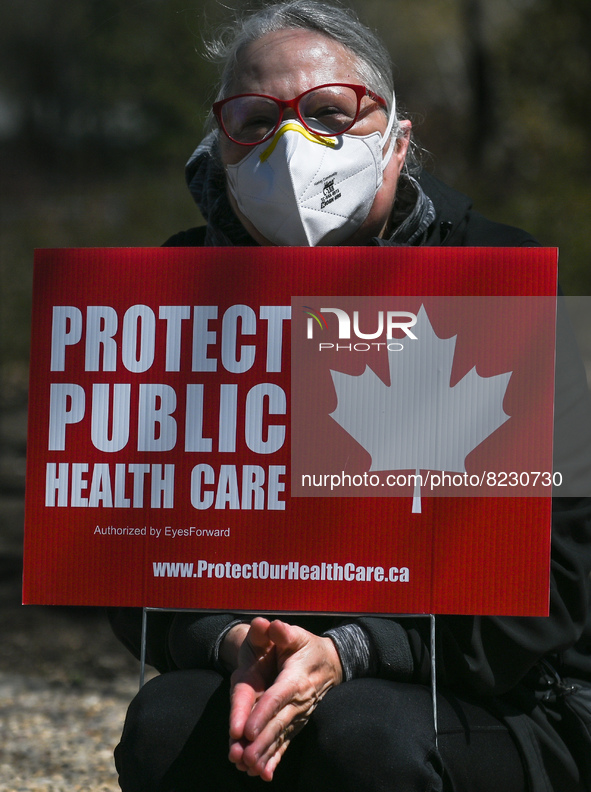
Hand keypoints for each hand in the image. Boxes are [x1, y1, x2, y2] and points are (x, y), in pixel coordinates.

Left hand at [228, 619, 342, 781]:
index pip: (278, 697)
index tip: (247, 730)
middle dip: (261, 741)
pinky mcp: (296, 723)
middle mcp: (299, 700)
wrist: (331, 663)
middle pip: (278, 723)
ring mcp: (299, 715)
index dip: (263, 713)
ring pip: (281, 737)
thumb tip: (271, 626)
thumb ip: (282, 632)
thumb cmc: (307, 646)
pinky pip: (286, 743)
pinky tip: (263, 775)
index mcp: (295, 677)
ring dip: (265, 754)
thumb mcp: (296, 634)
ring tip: (249, 768)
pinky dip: (275, 759)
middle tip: (244, 757)